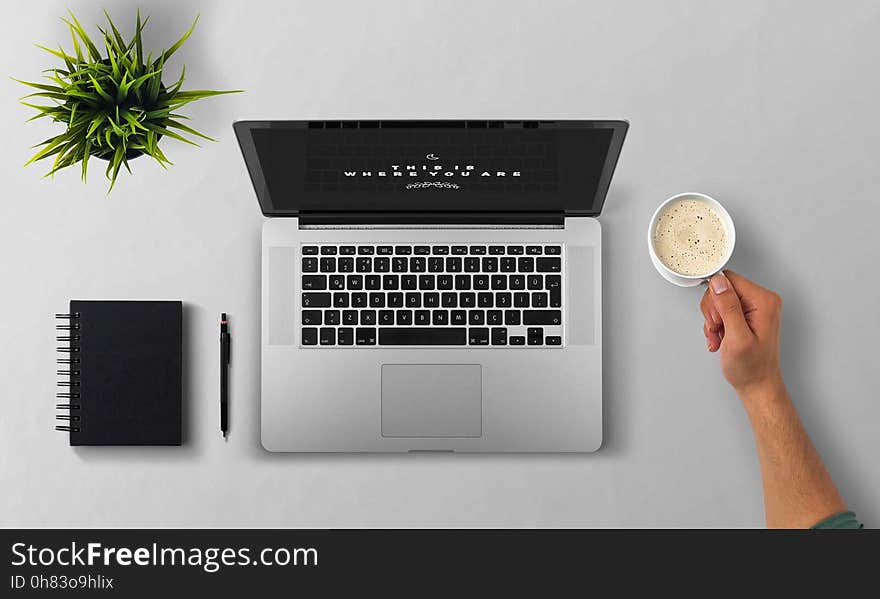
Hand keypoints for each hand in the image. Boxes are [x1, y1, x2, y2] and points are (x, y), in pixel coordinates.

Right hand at [700, 270, 783, 396]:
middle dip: (713, 312)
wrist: (757, 384)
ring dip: (712, 321)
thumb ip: (728, 307)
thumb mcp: (737, 337)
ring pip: (718, 300)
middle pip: (722, 289)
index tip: (718, 320)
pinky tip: (720, 338)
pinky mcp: (745, 315)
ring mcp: (753, 308)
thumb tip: (718, 282)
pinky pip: (721, 310)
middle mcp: (761, 301)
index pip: (728, 280)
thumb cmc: (751, 367)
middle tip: (718, 329)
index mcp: (764, 301)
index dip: (716, 299)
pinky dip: (715, 326)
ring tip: (719, 337)